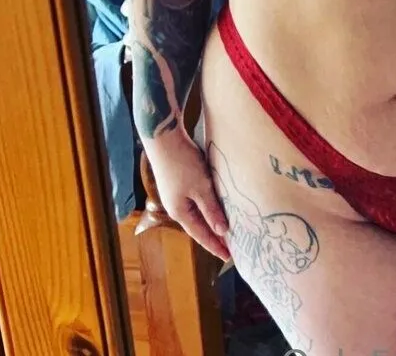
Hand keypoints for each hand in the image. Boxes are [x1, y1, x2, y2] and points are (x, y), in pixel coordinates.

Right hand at [143, 129, 230, 261]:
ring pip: (197, 213)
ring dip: (211, 220)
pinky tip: (215, 204)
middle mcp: (176, 206)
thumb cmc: (182, 163)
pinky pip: (195, 200)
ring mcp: (176, 194)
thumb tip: (222, 231)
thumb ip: (211, 210)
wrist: (164, 138)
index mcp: (180, 212)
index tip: (228, 257)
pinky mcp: (178, 182)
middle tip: (230, 245)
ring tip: (226, 227)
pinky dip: (207, 206)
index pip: (201, 234)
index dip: (215, 245)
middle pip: (198, 226)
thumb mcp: (201, 188)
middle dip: (214, 235)